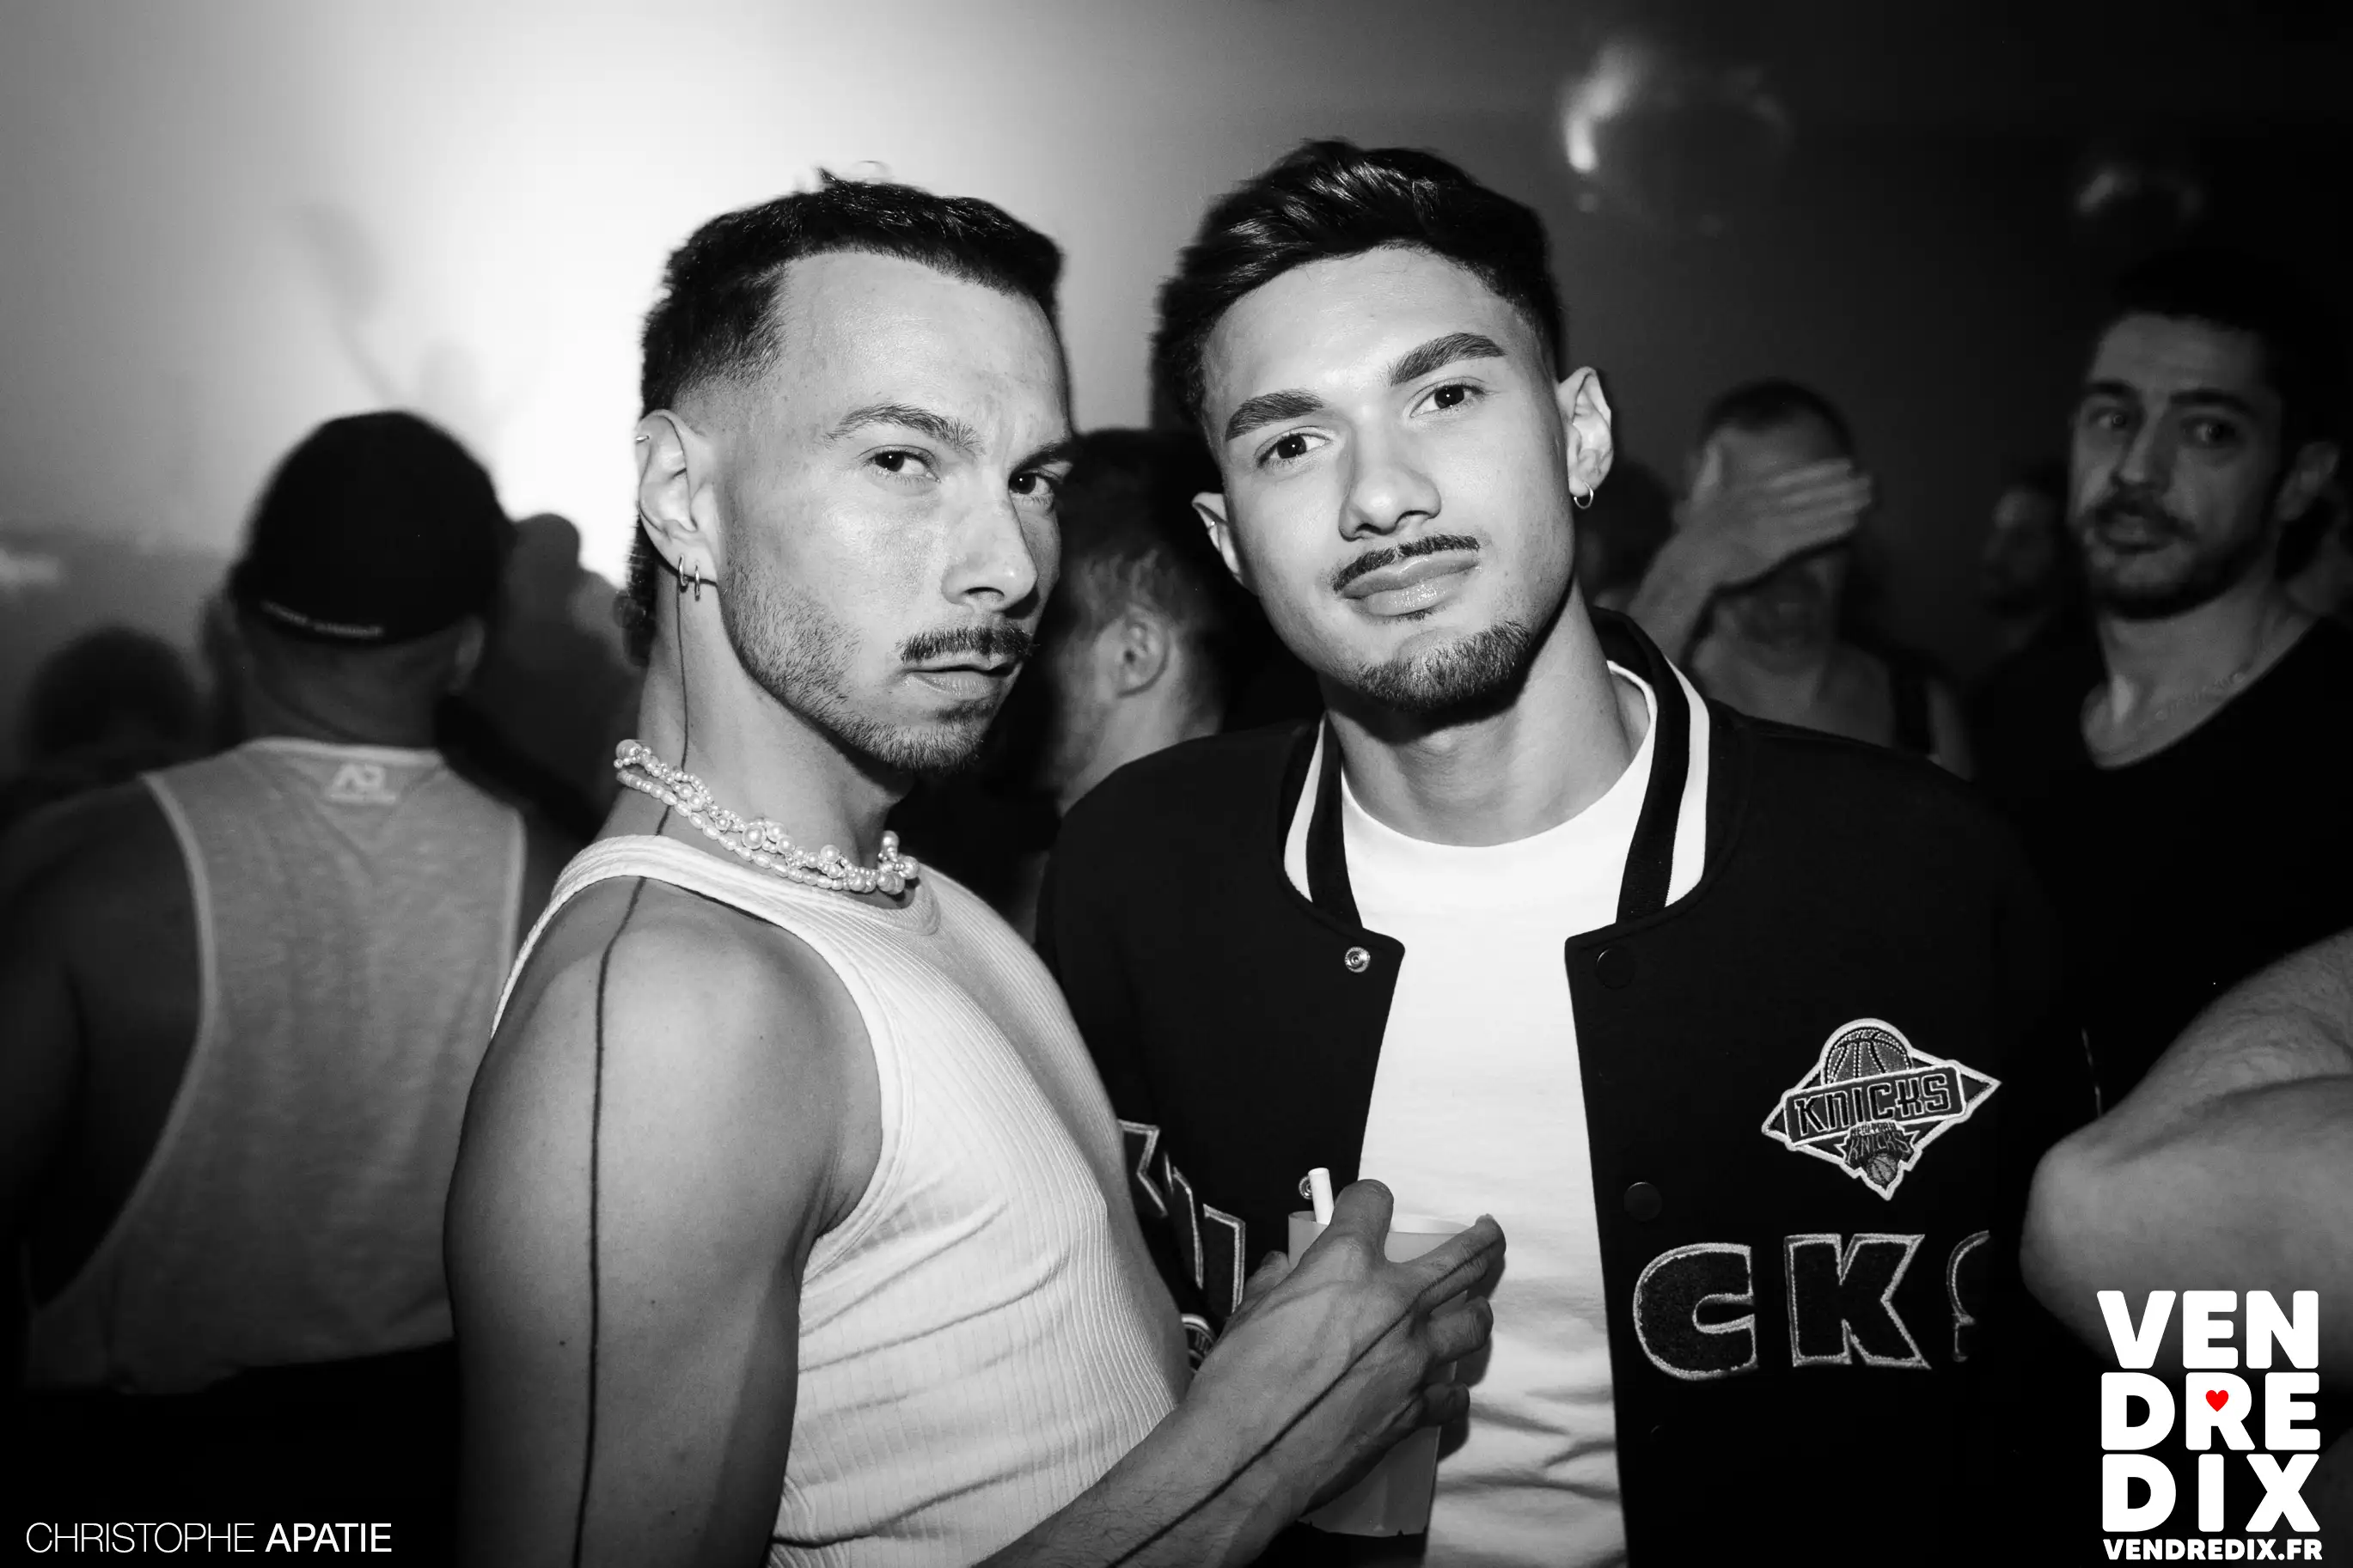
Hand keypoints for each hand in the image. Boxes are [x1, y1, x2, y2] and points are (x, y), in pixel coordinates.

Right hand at [1182, 1181, 1501, 1516]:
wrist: (1247, 1456)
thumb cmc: (1239, 1381)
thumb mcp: (1248, 1314)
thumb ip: (1275, 1284)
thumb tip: (1281, 1269)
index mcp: (1346, 1266)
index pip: (1374, 1203)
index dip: (1369, 1200)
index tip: (1369, 1206)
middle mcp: (1393, 1303)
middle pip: (1459, 1258)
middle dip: (1479, 1240)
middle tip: (1487, 1233)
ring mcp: (1412, 1358)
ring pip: (1473, 1323)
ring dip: (1474, 1312)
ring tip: (1472, 1309)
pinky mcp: (1416, 1409)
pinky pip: (1453, 1393)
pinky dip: (1449, 1388)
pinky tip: (1441, 1387)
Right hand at [1675, 439, 1871, 590]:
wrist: (1691, 560)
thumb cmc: (1695, 532)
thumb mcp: (1702, 492)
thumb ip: (1713, 469)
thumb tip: (1715, 445)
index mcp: (1752, 489)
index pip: (1795, 476)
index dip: (1823, 471)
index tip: (1847, 465)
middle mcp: (1765, 501)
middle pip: (1812, 491)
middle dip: (1843, 486)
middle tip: (1870, 480)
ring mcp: (1772, 522)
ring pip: (1816, 510)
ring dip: (1845, 504)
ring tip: (1869, 499)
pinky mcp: (1776, 545)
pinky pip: (1811, 535)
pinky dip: (1832, 528)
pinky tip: (1853, 524)